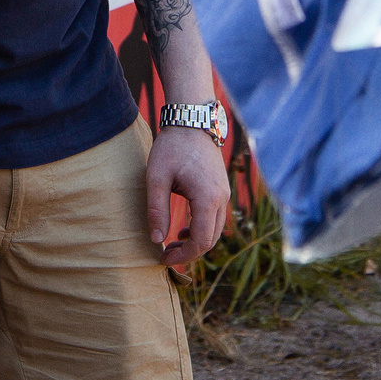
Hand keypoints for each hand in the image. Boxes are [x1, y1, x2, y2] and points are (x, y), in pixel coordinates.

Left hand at [147, 124, 230, 267]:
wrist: (192, 121)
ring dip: (196, 242)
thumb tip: (156, 240)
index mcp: (207, 198)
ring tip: (172, 244)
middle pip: (211, 239)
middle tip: (165, 255)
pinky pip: (215, 218)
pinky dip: (202, 229)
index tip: (163, 259)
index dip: (183, 255)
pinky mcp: (222, 189)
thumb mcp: (157, 177)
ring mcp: (224, 193)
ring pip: (215, 230)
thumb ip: (157, 209)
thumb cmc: (172, 147)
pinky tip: (183, 229)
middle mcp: (222, 198)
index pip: (201, 240)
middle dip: (189, 252)